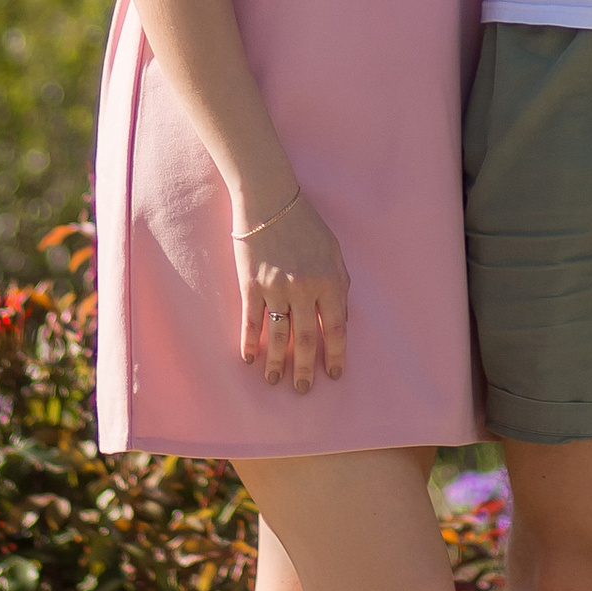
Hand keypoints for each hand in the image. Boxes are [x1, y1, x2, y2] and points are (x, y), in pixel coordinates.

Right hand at [232, 187, 349, 392]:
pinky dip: (250, 342)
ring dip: (276, 362)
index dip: (336, 354)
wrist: (269, 201)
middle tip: (303, 388)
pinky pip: (251, 321)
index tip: (334, 374)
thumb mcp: (334, 251)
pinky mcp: (251, 285)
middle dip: (306, 368)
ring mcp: (275, 288)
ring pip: (278, 335)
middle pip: (306, 339)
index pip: (336, 328)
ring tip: (275, 380)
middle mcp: (303, 289)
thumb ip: (340, 285)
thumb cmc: (306, 225)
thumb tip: (341, 320)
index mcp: (329, 281)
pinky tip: (249, 358)